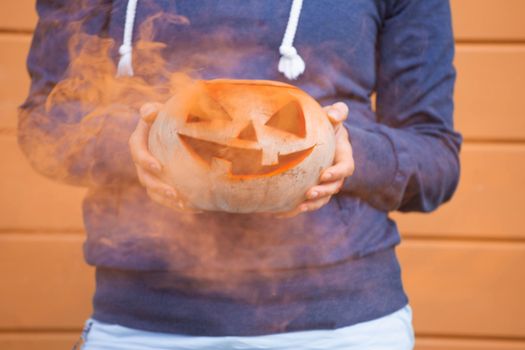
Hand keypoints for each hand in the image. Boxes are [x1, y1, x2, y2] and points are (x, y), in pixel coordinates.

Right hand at [129, 103, 200, 212]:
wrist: (182, 126)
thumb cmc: (172, 114)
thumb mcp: (164, 109)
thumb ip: (155, 110)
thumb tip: (148, 113)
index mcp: (140, 140)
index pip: (137, 150)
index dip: (145, 160)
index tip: (159, 167)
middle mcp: (142, 160)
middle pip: (144, 177)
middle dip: (158, 187)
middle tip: (174, 193)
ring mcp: (151, 173)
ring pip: (153, 191)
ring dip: (166, 200)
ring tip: (183, 204)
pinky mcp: (163, 182)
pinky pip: (167, 197)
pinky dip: (179, 204)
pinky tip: (196, 207)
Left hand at [279, 102, 354, 217]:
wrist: (314, 132)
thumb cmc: (325, 121)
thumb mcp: (332, 115)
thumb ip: (337, 112)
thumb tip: (334, 115)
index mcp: (343, 156)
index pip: (346, 168)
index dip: (337, 173)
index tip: (324, 175)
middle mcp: (336, 172)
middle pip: (334, 187)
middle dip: (323, 192)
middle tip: (309, 193)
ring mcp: (324, 182)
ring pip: (322, 198)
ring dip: (312, 204)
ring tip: (299, 207)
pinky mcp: (311, 187)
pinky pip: (306, 201)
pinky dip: (294, 209)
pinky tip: (278, 213)